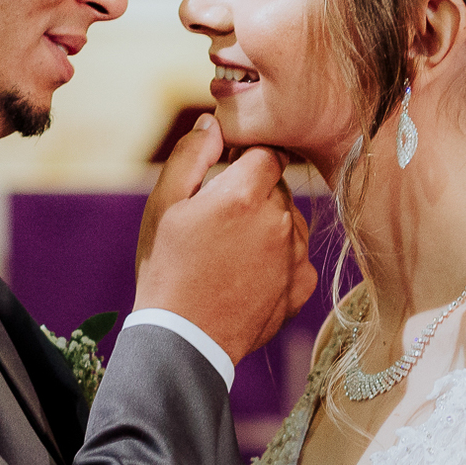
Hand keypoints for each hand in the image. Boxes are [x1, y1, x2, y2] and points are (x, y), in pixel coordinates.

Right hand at [134, 114, 317, 365]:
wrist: (184, 341)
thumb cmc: (166, 270)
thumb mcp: (163, 206)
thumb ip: (190, 155)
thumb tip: (214, 123)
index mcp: (244, 194)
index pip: (266, 152)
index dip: (246, 161)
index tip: (227, 178)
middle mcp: (279, 220)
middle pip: (277, 187)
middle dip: (253, 196)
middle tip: (219, 225)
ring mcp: (295, 256)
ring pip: (290, 221)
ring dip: (268, 227)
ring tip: (230, 256)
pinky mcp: (301, 286)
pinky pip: (295, 257)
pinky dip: (277, 261)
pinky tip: (246, 277)